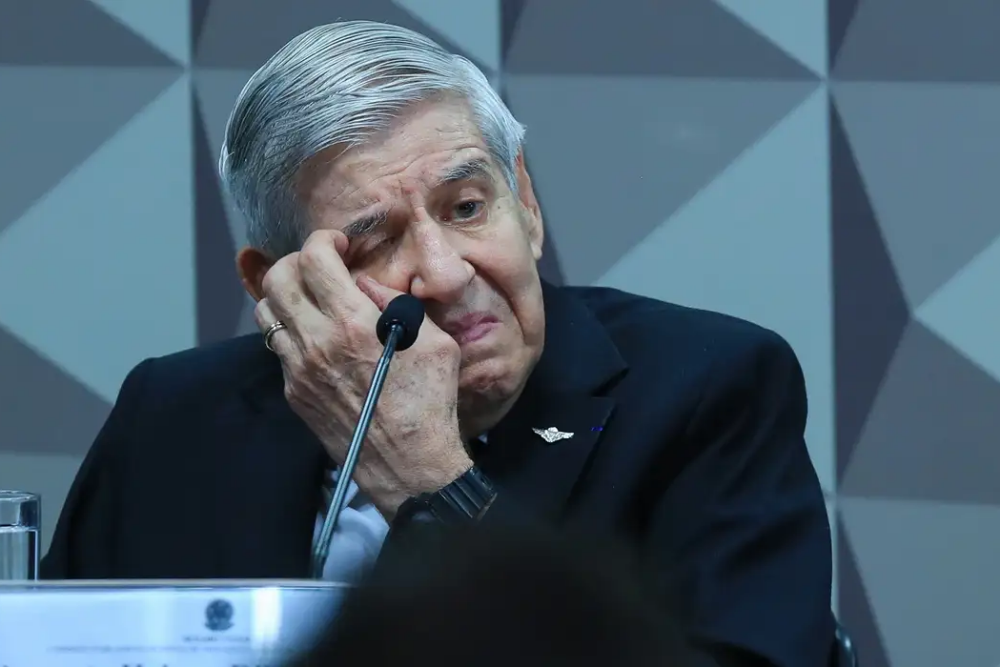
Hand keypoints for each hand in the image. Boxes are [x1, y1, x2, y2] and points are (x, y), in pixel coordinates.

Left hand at [255, 230, 472, 516]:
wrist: (409, 464)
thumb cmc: (431, 402)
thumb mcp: (435, 342)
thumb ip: (397, 304)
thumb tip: (365, 285)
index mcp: (353, 322)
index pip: (314, 258)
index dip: (325, 241)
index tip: (340, 246)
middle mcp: (316, 342)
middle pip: (277, 278)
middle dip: (298, 262)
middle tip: (322, 268)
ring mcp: (298, 369)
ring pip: (265, 312)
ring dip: (286, 295)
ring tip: (312, 299)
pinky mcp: (294, 392)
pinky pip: (277, 347)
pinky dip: (291, 330)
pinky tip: (318, 337)